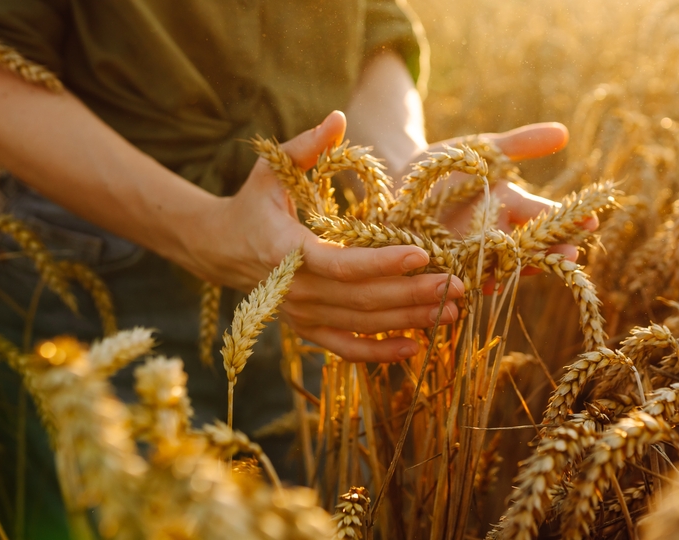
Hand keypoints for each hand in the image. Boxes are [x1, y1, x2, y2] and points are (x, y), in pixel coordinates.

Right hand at [196, 112, 464, 362]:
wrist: (221, 248)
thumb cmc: (255, 203)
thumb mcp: (271, 168)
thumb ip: (306, 146)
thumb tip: (338, 118)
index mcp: (285, 250)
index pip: (340, 263)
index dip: (382, 263)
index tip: (422, 254)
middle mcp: (294, 291)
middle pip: (361, 298)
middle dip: (413, 293)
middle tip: (457, 286)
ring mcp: (300, 315)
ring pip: (361, 323)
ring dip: (409, 320)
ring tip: (451, 310)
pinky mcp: (306, 330)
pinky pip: (346, 348)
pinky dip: (379, 353)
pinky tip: (416, 347)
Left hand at [415, 123, 598, 266]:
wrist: (403, 179)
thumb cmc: (449, 162)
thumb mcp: (483, 149)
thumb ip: (520, 144)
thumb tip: (563, 132)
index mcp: (511, 206)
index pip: (545, 214)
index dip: (569, 218)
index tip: (592, 221)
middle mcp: (497, 234)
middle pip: (530, 247)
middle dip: (552, 251)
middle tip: (573, 255)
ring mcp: (473, 252)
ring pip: (501, 267)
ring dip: (517, 271)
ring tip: (530, 270)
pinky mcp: (446, 264)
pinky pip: (464, 276)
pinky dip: (475, 281)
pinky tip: (485, 284)